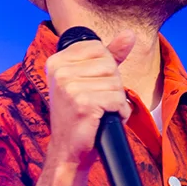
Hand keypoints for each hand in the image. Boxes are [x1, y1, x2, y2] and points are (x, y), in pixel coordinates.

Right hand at [31, 31, 134, 185]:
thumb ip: (110, 55)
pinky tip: (105, 120)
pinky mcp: (83, 103)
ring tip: (99, 112)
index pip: (98, 48)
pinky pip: (117, 99)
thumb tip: (130, 34)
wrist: (68, 151)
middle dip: (111, 85)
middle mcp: (59, 72)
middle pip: (109, 65)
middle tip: (95, 103)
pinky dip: (119, 112)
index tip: (91, 86)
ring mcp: (69, 87)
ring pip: (116, 83)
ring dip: (116, 101)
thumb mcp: (90, 80)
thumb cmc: (79, 115)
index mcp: (56, 61)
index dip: (105, 68)